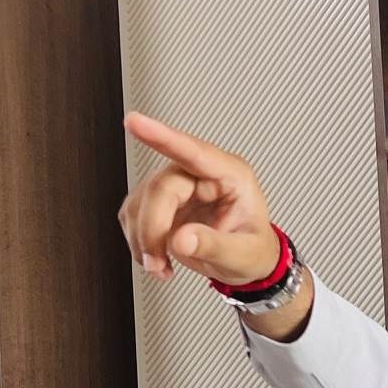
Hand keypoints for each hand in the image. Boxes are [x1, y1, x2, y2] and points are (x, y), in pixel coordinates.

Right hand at [118, 114, 278, 284]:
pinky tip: (156, 258)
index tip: (134, 122)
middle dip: (152, 229)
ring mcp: (178, 187)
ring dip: (143, 239)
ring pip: (140, 202)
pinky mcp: (160, 203)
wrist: (247, 265)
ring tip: (161, 265)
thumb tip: (181, 240)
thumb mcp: (244, 255)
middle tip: (157, 262)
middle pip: (160, 188)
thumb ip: (215, 246)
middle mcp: (201, 175)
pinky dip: (139, 242)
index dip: (162, 136)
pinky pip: (134, 215)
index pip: (194, 152)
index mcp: (231, 176)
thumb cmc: (253, 251)